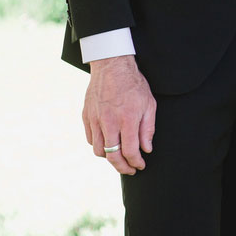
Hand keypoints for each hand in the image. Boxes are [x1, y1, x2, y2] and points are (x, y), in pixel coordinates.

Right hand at [83, 55, 156, 174]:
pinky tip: (108, 143)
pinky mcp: (86, 116)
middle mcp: (109, 122)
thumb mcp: (149, 104)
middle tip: (130, 170)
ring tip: (119, 157)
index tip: (140, 166)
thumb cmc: (134, 84)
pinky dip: (99, 145)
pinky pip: (90, 139)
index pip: (130, 151)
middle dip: (123, 167)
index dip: (136, 163)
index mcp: (127, 119)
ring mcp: (95, 119)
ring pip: (99, 151)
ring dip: (110, 158)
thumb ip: (148, 128)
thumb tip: (146, 149)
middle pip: (113, 156)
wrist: (111, 65)